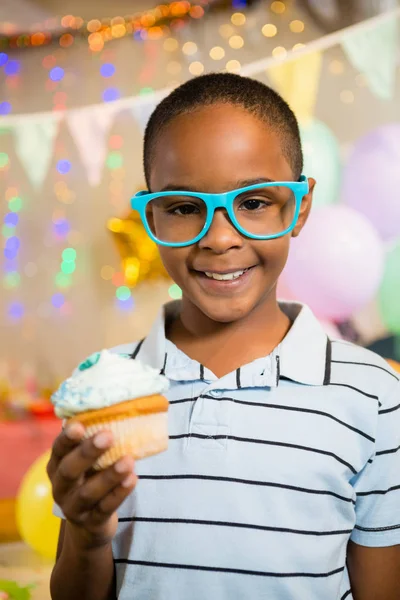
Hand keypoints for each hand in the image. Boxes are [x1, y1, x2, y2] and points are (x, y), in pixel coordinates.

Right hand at [47, 423, 136, 548]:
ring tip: (128, 460)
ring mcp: (74, 507)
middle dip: (88, 452)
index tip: (79, 425)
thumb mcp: (88, 461)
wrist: (90, 523)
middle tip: (108, 436)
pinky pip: (105, 508)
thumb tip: (120, 405)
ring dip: (109, 476)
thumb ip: (96, 439)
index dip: (67, 438)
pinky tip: (132, 479)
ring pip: (88, 493)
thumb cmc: (92, 478)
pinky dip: (119, 494)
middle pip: (69, 471)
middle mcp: (61, 487)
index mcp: (57, 466)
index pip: (58, 450)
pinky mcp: (91, 522)